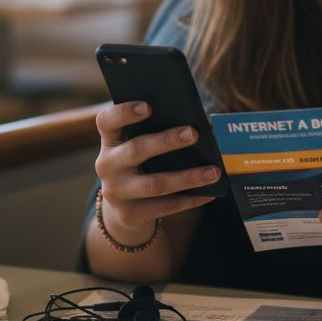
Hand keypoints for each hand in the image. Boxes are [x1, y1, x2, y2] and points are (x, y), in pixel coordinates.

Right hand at [94, 101, 218, 242]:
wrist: (123, 208)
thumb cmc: (139, 165)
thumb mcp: (137, 147)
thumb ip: (153, 133)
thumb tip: (192, 130)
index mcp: (110, 141)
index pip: (107, 121)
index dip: (124, 112)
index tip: (148, 106)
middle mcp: (107, 165)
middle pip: (136, 150)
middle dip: (166, 141)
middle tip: (194, 133)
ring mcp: (116, 192)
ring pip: (155, 184)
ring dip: (187, 177)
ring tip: (214, 172)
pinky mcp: (130, 214)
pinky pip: (165, 206)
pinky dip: (190, 199)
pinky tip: (209, 193)